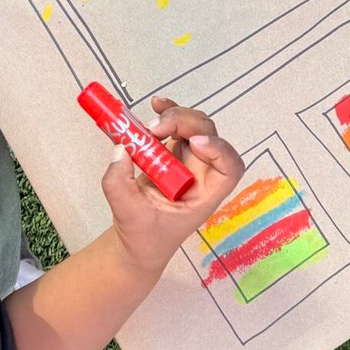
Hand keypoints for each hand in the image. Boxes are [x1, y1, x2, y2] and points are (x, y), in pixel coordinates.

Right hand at [100, 98, 244, 276]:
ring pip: (195, 127)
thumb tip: (121, 148)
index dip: (219, 150)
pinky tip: (156, 105)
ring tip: (153, 120)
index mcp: (205, 196)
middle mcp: (202, 175)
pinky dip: (168, 114)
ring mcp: (188, 162)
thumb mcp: (127, 214)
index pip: (229, 169)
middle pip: (209, 137)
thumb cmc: (142, 237)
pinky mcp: (172, 154)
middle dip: (187, 124)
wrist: (136, 244)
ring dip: (176, 116)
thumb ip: (119, 183)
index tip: (194, 143)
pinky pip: (176, 128)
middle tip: (158, 127)